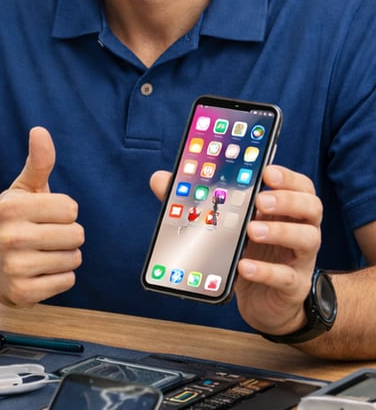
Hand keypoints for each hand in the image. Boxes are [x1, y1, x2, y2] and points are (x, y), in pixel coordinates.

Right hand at [0, 127, 83, 307]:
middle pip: (76, 234)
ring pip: (74, 259)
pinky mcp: (23, 293)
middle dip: (67, 235)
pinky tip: (40, 271)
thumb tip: (40, 131)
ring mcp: (16, 268)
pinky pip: (67, 281)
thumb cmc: (10, 221)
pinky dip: (59, 277)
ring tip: (42, 253)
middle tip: (45, 236)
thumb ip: (37, 162)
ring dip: (64, 256)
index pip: (71, 208)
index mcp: (13, 208)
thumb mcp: (21, 190)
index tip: (45, 215)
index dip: (63, 211)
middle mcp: (12, 238)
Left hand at [149, 166, 322, 335]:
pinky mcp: (293, 286)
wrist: (261, 300)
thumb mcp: (223, 226)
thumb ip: (192, 201)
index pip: (299, 185)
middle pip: (311, 207)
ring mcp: (300, 259)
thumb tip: (159, 179)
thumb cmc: (247, 252)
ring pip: (307, 239)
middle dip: (287, 200)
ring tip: (251, 230)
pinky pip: (287, 277)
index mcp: (285, 210)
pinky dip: (266, 271)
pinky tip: (245, 267)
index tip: (266, 170)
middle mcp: (299, 229)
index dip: (287, 176)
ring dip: (280, 231)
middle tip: (259, 200)